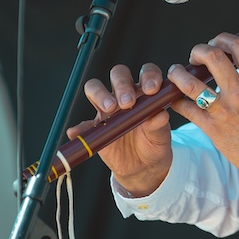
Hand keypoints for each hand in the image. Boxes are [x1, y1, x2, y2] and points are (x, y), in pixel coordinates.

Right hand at [67, 61, 172, 196]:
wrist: (143, 165)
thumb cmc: (155, 143)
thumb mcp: (161, 136)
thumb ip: (159, 125)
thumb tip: (159, 115)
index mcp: (146, 92)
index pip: (146, 72)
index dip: (148, 75)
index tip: (151, 90)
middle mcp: (125, 94)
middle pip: (118, 74)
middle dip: (122, 84)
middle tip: (128, 103)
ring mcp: (107, 109)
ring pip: (95, 87)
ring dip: (100, 94)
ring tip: (109, 109)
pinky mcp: (96, 127)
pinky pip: (83, 125)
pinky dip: (79, 128)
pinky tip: (77, 132)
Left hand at [167, 33, 238, 190]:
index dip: (224, 39)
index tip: (217, 43)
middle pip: (212, 56)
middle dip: (198, 50)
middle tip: (195, 56)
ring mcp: (224, 110)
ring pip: (190, 83)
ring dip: (178, 74)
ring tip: (176, 73)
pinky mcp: (212, 128)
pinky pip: (185, 109)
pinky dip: (176, 101)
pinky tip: (176, 99)